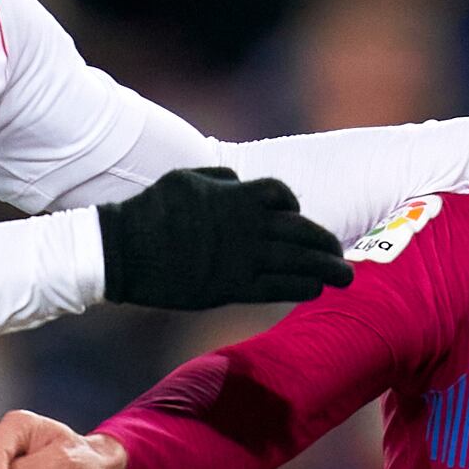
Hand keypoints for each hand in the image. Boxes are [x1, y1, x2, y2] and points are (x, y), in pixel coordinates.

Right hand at [96, 167, 350, 311]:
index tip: (297, 218)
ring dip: (325, 269)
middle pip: (301, 231)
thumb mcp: (186, 179)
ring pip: (297, 262)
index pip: (282, 196)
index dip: (294, 207)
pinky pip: (277, 288)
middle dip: (325, 243)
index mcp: (235, 196)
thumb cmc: (150, 211)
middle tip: (340, 253)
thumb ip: (219, 179)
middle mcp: (246, 226)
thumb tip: (238, 183)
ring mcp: (241, 258)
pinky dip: (301, 288)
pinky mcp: (231, 287)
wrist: (123, 249)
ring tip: (344, 276)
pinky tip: (314, 290)